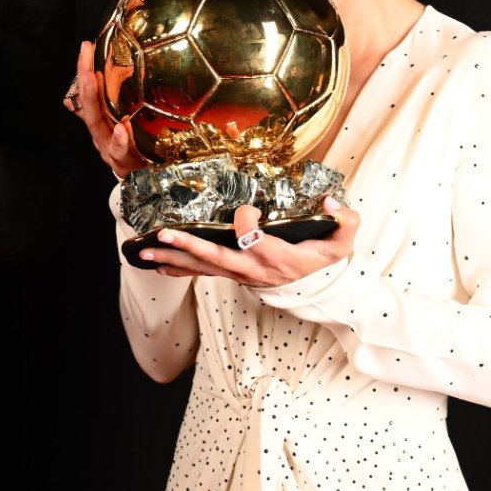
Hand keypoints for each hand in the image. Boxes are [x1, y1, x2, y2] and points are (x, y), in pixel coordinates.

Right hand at [64, 40, 143, 178]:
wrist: (140, 179)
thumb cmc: (130, 149)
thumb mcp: (118, 127)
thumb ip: (104, 109)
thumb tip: (85, 89)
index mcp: (100, 122)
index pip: (87, 93)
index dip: (84, 70)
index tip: (86, 47)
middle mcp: (100, 133)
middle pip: (89, 106)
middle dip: (85, 80)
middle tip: (86, 57)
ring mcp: (108, 148)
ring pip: (97, 126)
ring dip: (94, 102)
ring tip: (93, 79)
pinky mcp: (122, 163)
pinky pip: (119, 153)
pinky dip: (119, 141)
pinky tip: (121, 128)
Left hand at [136, 196, 359, 287]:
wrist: (313, 288)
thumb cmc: (324, 259)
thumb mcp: (343, 241)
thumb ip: (345, 220)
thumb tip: (331, 202)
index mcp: (279, 259)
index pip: (256, 242)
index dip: (246, 224)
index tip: (248, 209)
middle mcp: (254, 270)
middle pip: (218, 259)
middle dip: (189, 245)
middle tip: (163, 233)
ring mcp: (239, 273)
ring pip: (203, 266)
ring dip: (173, 257)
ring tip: (144, 249)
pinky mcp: (231, 272)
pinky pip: (200, 271)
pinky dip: (177, 267)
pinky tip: (155, 262)